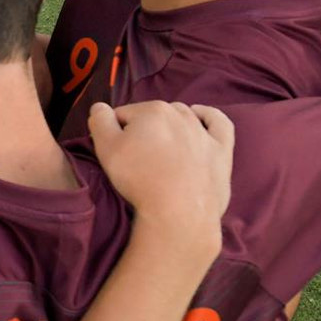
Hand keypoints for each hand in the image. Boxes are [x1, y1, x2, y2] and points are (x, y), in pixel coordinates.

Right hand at [89, 101, 232, 248]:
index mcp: (151, 110)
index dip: (114, 134)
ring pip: (182, 118)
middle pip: (152, 116)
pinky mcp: (221, 149)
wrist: (180, 213)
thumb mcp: (106, 149)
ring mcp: (204, 131)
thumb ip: (99, 121)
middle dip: (143, 130)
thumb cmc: (140, 180)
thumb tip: (100, 107)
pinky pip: (218, 122)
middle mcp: (180, 114)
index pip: (123, 115)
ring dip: (169, 127)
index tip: (115, 154)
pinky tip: (198, 116)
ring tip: (160, 150)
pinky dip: (208, 116)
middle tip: (136, 158)